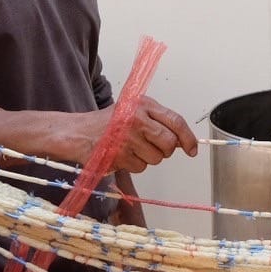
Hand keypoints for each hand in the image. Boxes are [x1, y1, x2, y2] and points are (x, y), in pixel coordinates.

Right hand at [76, 98, 198, 172]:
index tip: (192, 149)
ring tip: (131, 148)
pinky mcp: (120, 154)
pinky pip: (141, 167)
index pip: (176, 121)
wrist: (78, 132)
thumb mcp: (134, 112)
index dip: (188, 138)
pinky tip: (122, 154)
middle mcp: (137, 118)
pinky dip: (134, 165)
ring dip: (147, 158)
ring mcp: (128, 137)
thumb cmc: (107, 123)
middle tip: (152, 147)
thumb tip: (183, 141)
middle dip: (165, 150)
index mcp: (144, 104)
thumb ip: (158, 122)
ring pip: (156, 158)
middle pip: (169, 143)